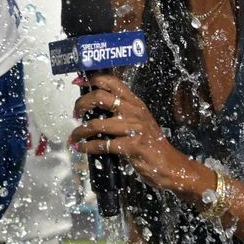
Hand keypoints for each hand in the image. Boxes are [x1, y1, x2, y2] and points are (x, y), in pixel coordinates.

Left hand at [68, 72, 209, 200]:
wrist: (171, 165)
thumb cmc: (151, 143)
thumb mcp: (138, 120)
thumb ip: (121, 110)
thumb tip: (94, 104)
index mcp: (135, 102)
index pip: (112, 81)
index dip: (92, 79)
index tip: (78, 81)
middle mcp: (134, 111)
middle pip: (100, 97)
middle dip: (81, 104)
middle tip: (75, 113)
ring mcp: (134, 128)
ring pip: (96, 124)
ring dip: (80, 131)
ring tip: (73, 137)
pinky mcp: (132, 146)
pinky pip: (103, 144)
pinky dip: (88, 146)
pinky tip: (82, 148)